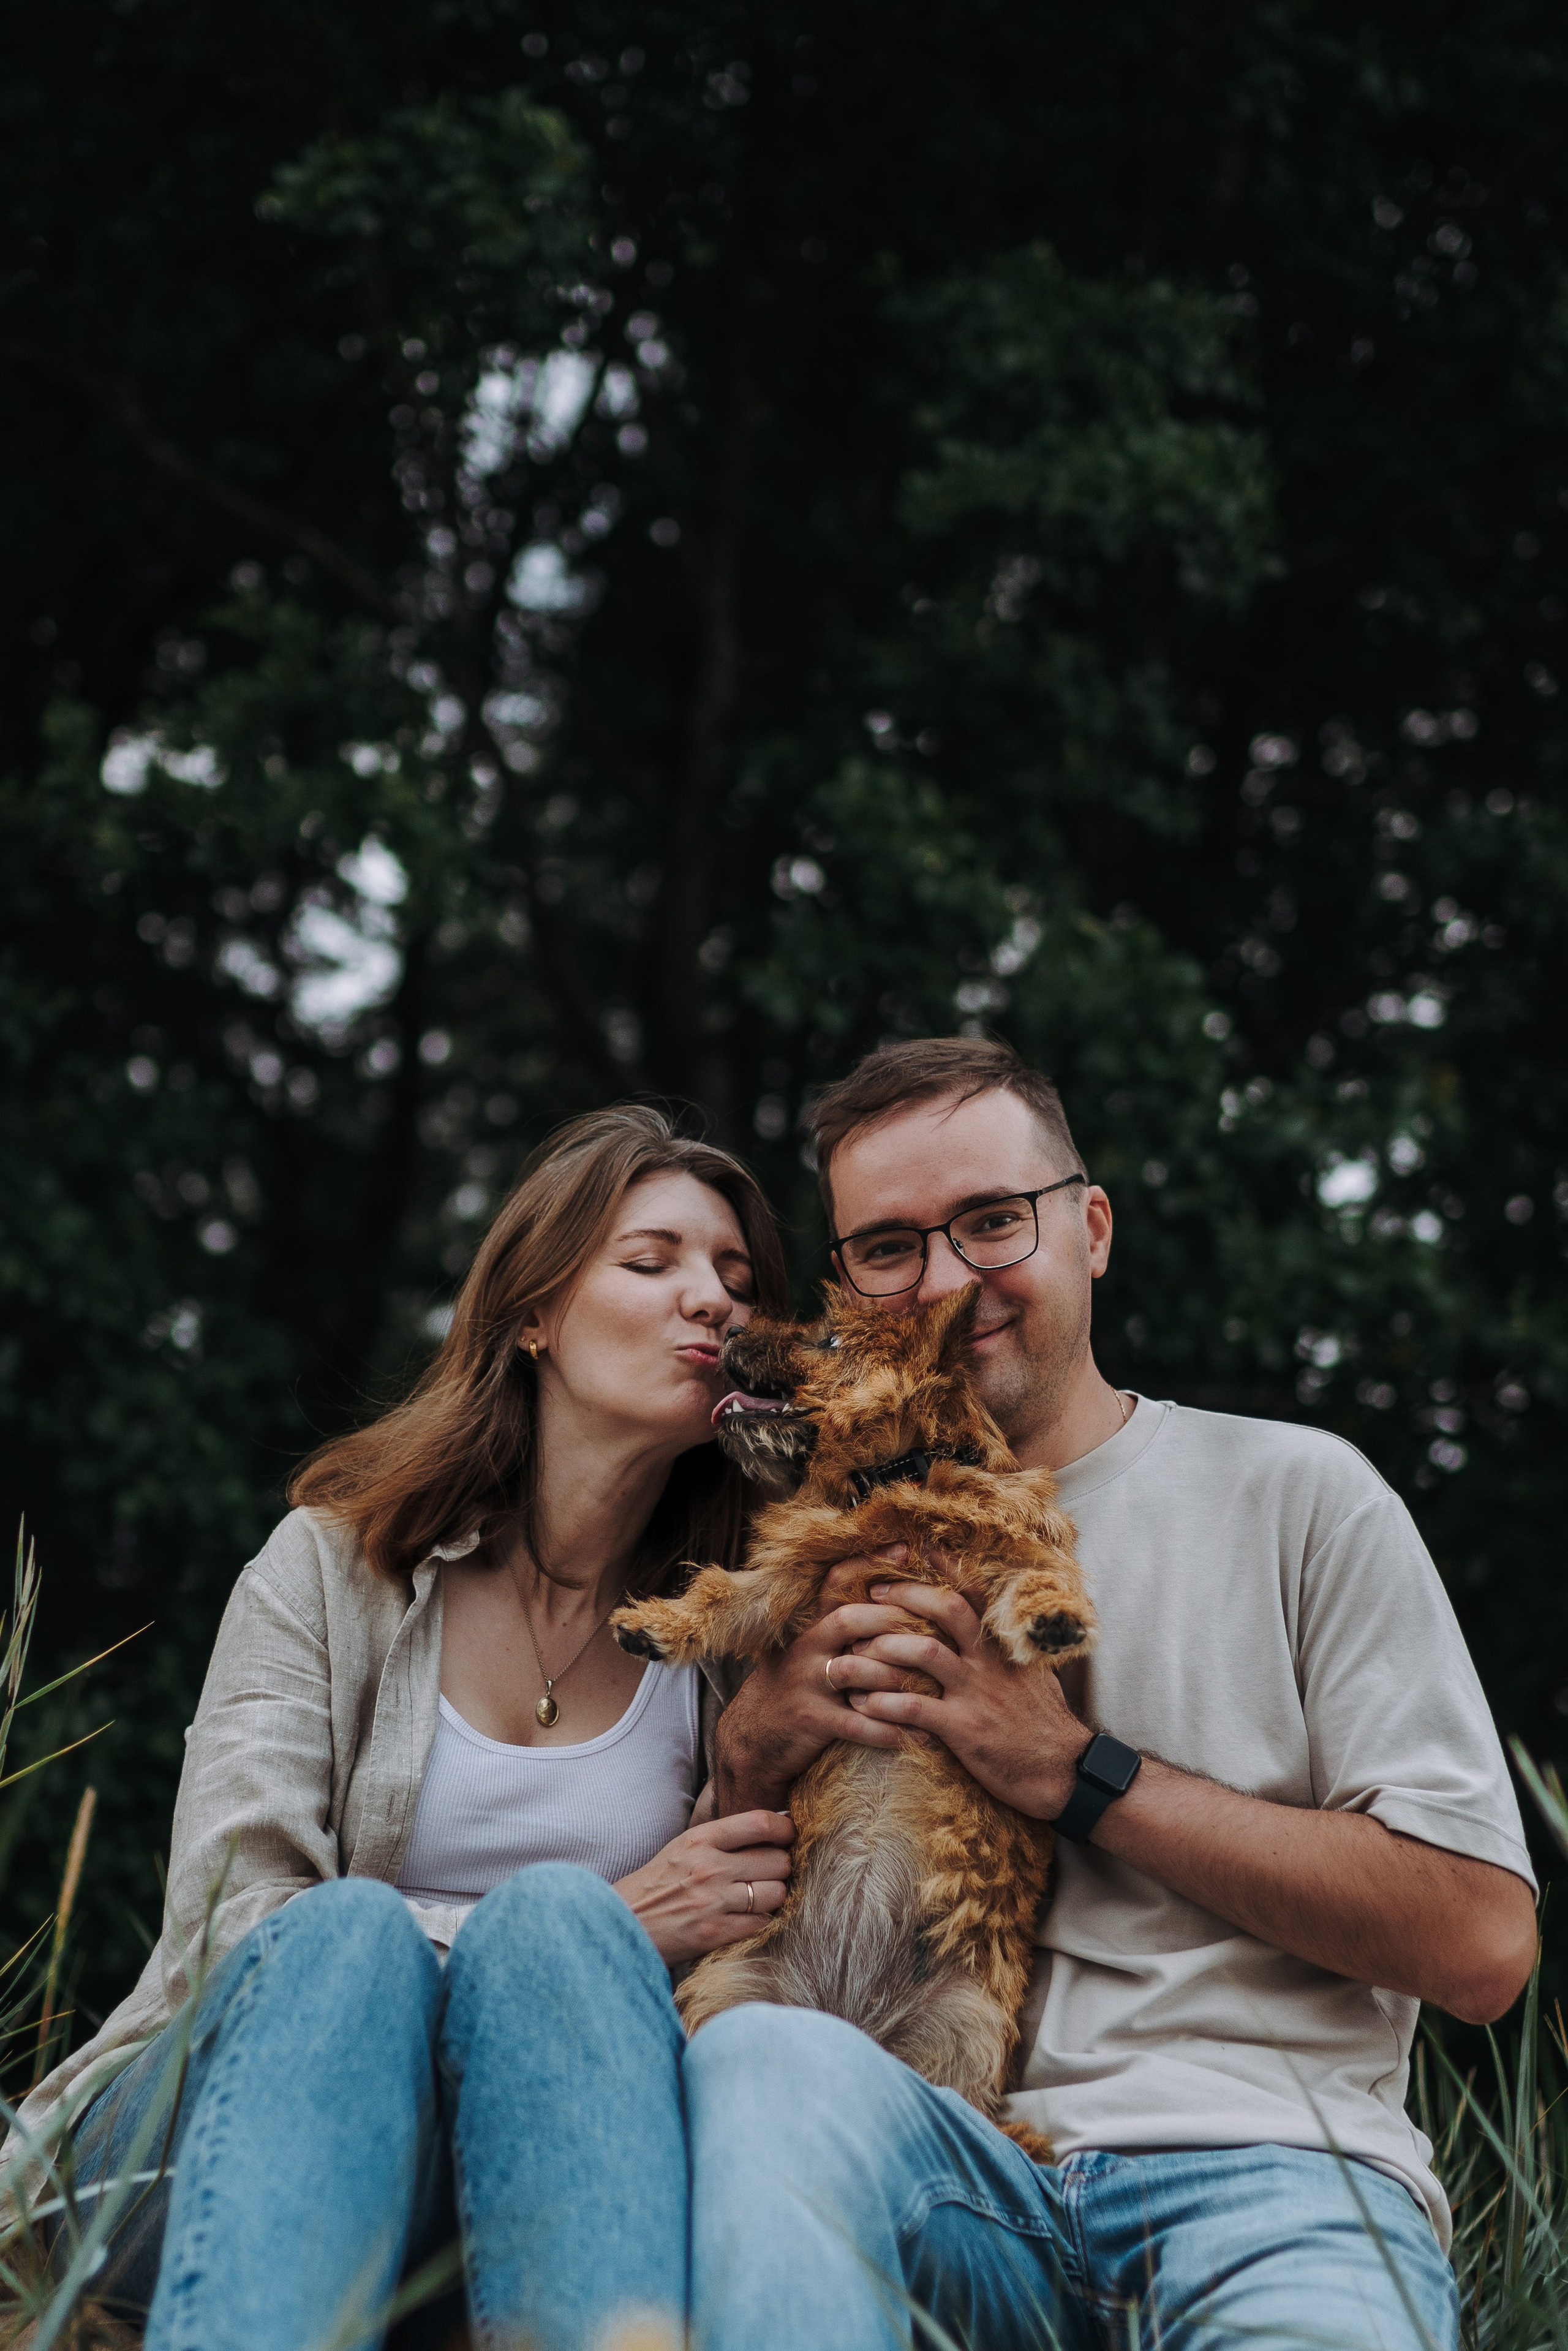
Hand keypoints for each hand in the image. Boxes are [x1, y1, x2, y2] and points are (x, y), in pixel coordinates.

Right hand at [614, 1810, 793, 1966]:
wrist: (622, 1925)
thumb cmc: (655, 1885)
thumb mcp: (682, 1848)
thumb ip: (721, 1838)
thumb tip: (768, 1828)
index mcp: (700, 1839)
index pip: (759, 1823)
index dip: (784, 1828)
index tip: (788, 1835)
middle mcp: (709, 1867)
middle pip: (776, 1860)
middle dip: (781, 1867)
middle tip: (772, 1872)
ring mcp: (713, 1901)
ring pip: (776, 1893)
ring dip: (775, 1896)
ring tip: (761, 1897)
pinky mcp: (715, 1933)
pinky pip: (762, 1923)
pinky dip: (763, 1922)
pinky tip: (750, 1919)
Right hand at [711, 1548, 932, 1814]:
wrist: (753, 1739)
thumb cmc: (792, 1689)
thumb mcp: (805, 1650)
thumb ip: (838, 1627)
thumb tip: (887, 1597)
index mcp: (810, 1627)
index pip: (837, 1582)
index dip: (870, 1563)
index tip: (907, 1550)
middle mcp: (806, 1648)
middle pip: (851, 1619)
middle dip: (894, 1619)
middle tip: (934, 1626)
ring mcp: (807, 1684)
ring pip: (858, 1671)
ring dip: (899, 1677)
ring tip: (936, 1683)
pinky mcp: (812, 1721)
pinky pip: (857, 1724)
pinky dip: (889, 1730)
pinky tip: (919, 1735)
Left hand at [839, 1578, 1092, 1820]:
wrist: (1066, 1773)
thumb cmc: (1047, 1725)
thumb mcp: (1035, 1676)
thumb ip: (1011, 1652)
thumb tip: (999, 1632)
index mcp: (1005, 1646)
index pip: (976, 1594)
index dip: (947, 1567)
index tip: (919, 1546)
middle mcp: (991, 1662)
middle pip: (946, 1609)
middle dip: (905, 1596)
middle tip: (873, 1595)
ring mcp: (978, 1693)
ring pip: (924, 1652)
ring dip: (883, 1648)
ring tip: (854, 1652)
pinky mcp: (965, 1729)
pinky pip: (915, 1707)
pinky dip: (883, 1703)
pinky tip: (861, 1704)